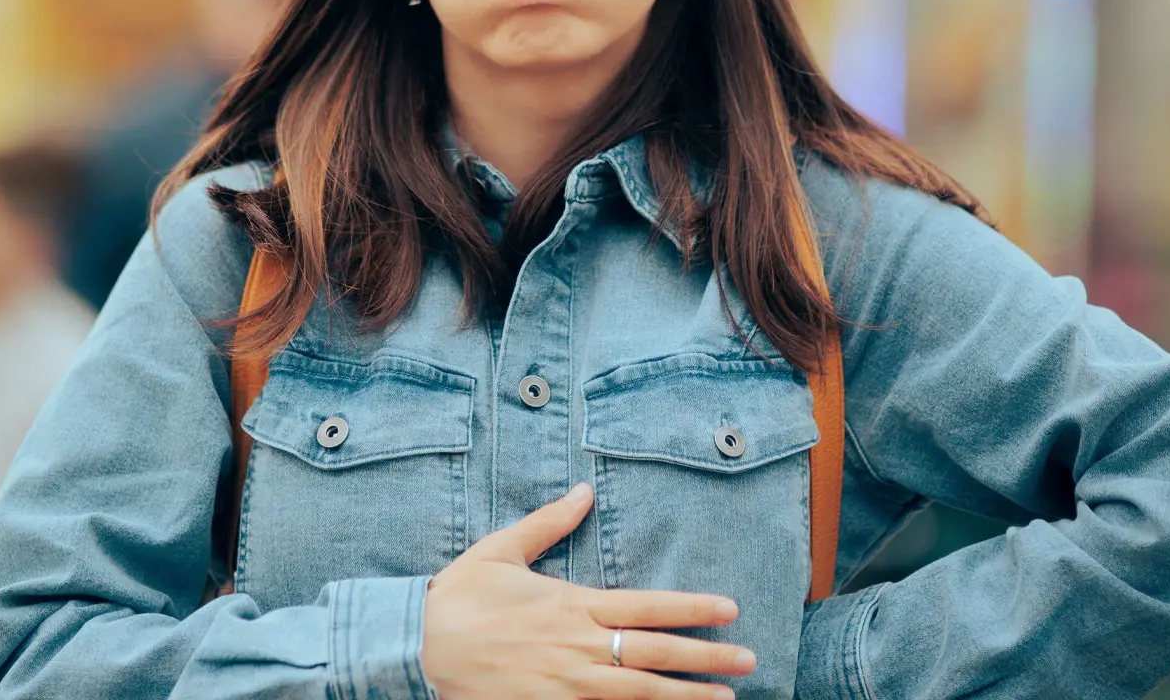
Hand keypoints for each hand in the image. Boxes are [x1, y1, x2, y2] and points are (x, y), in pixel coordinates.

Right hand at [421, 482, 755, 698]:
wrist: (419, 647)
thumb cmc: (462, 595)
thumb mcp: (504, 548)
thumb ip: (549, 522)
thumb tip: (584, 491)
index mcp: (571, 603)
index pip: (646, 606)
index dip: (691, 608)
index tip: (730, 609)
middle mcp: (578, 647)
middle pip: (655, 655)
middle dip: (706, 658)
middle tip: (750, 660)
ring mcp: (566, 687)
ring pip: (639, 696)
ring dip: (685, 698)